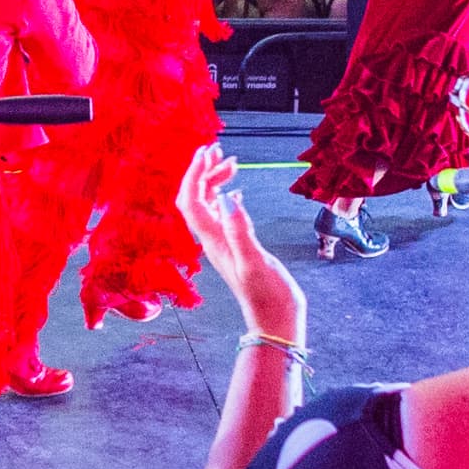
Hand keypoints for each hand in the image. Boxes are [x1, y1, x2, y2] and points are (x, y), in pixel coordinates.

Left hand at [173, 144, 302, 340]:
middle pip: (196, 198)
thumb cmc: (268, 296)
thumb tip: (228, 199)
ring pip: (209, 204)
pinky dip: (226, 195)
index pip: (191, 201)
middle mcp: (213, 240)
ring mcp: (224, 243)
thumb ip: (241, 232)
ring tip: (230, 162)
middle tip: (217, 148)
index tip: (206, 152)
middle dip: (201, 171)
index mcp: (213, 241)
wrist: (276, 320)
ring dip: (214, 180)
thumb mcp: (255, 263)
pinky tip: (236, 189)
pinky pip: (222, 214)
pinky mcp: (236, 246)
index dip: (194, 174)